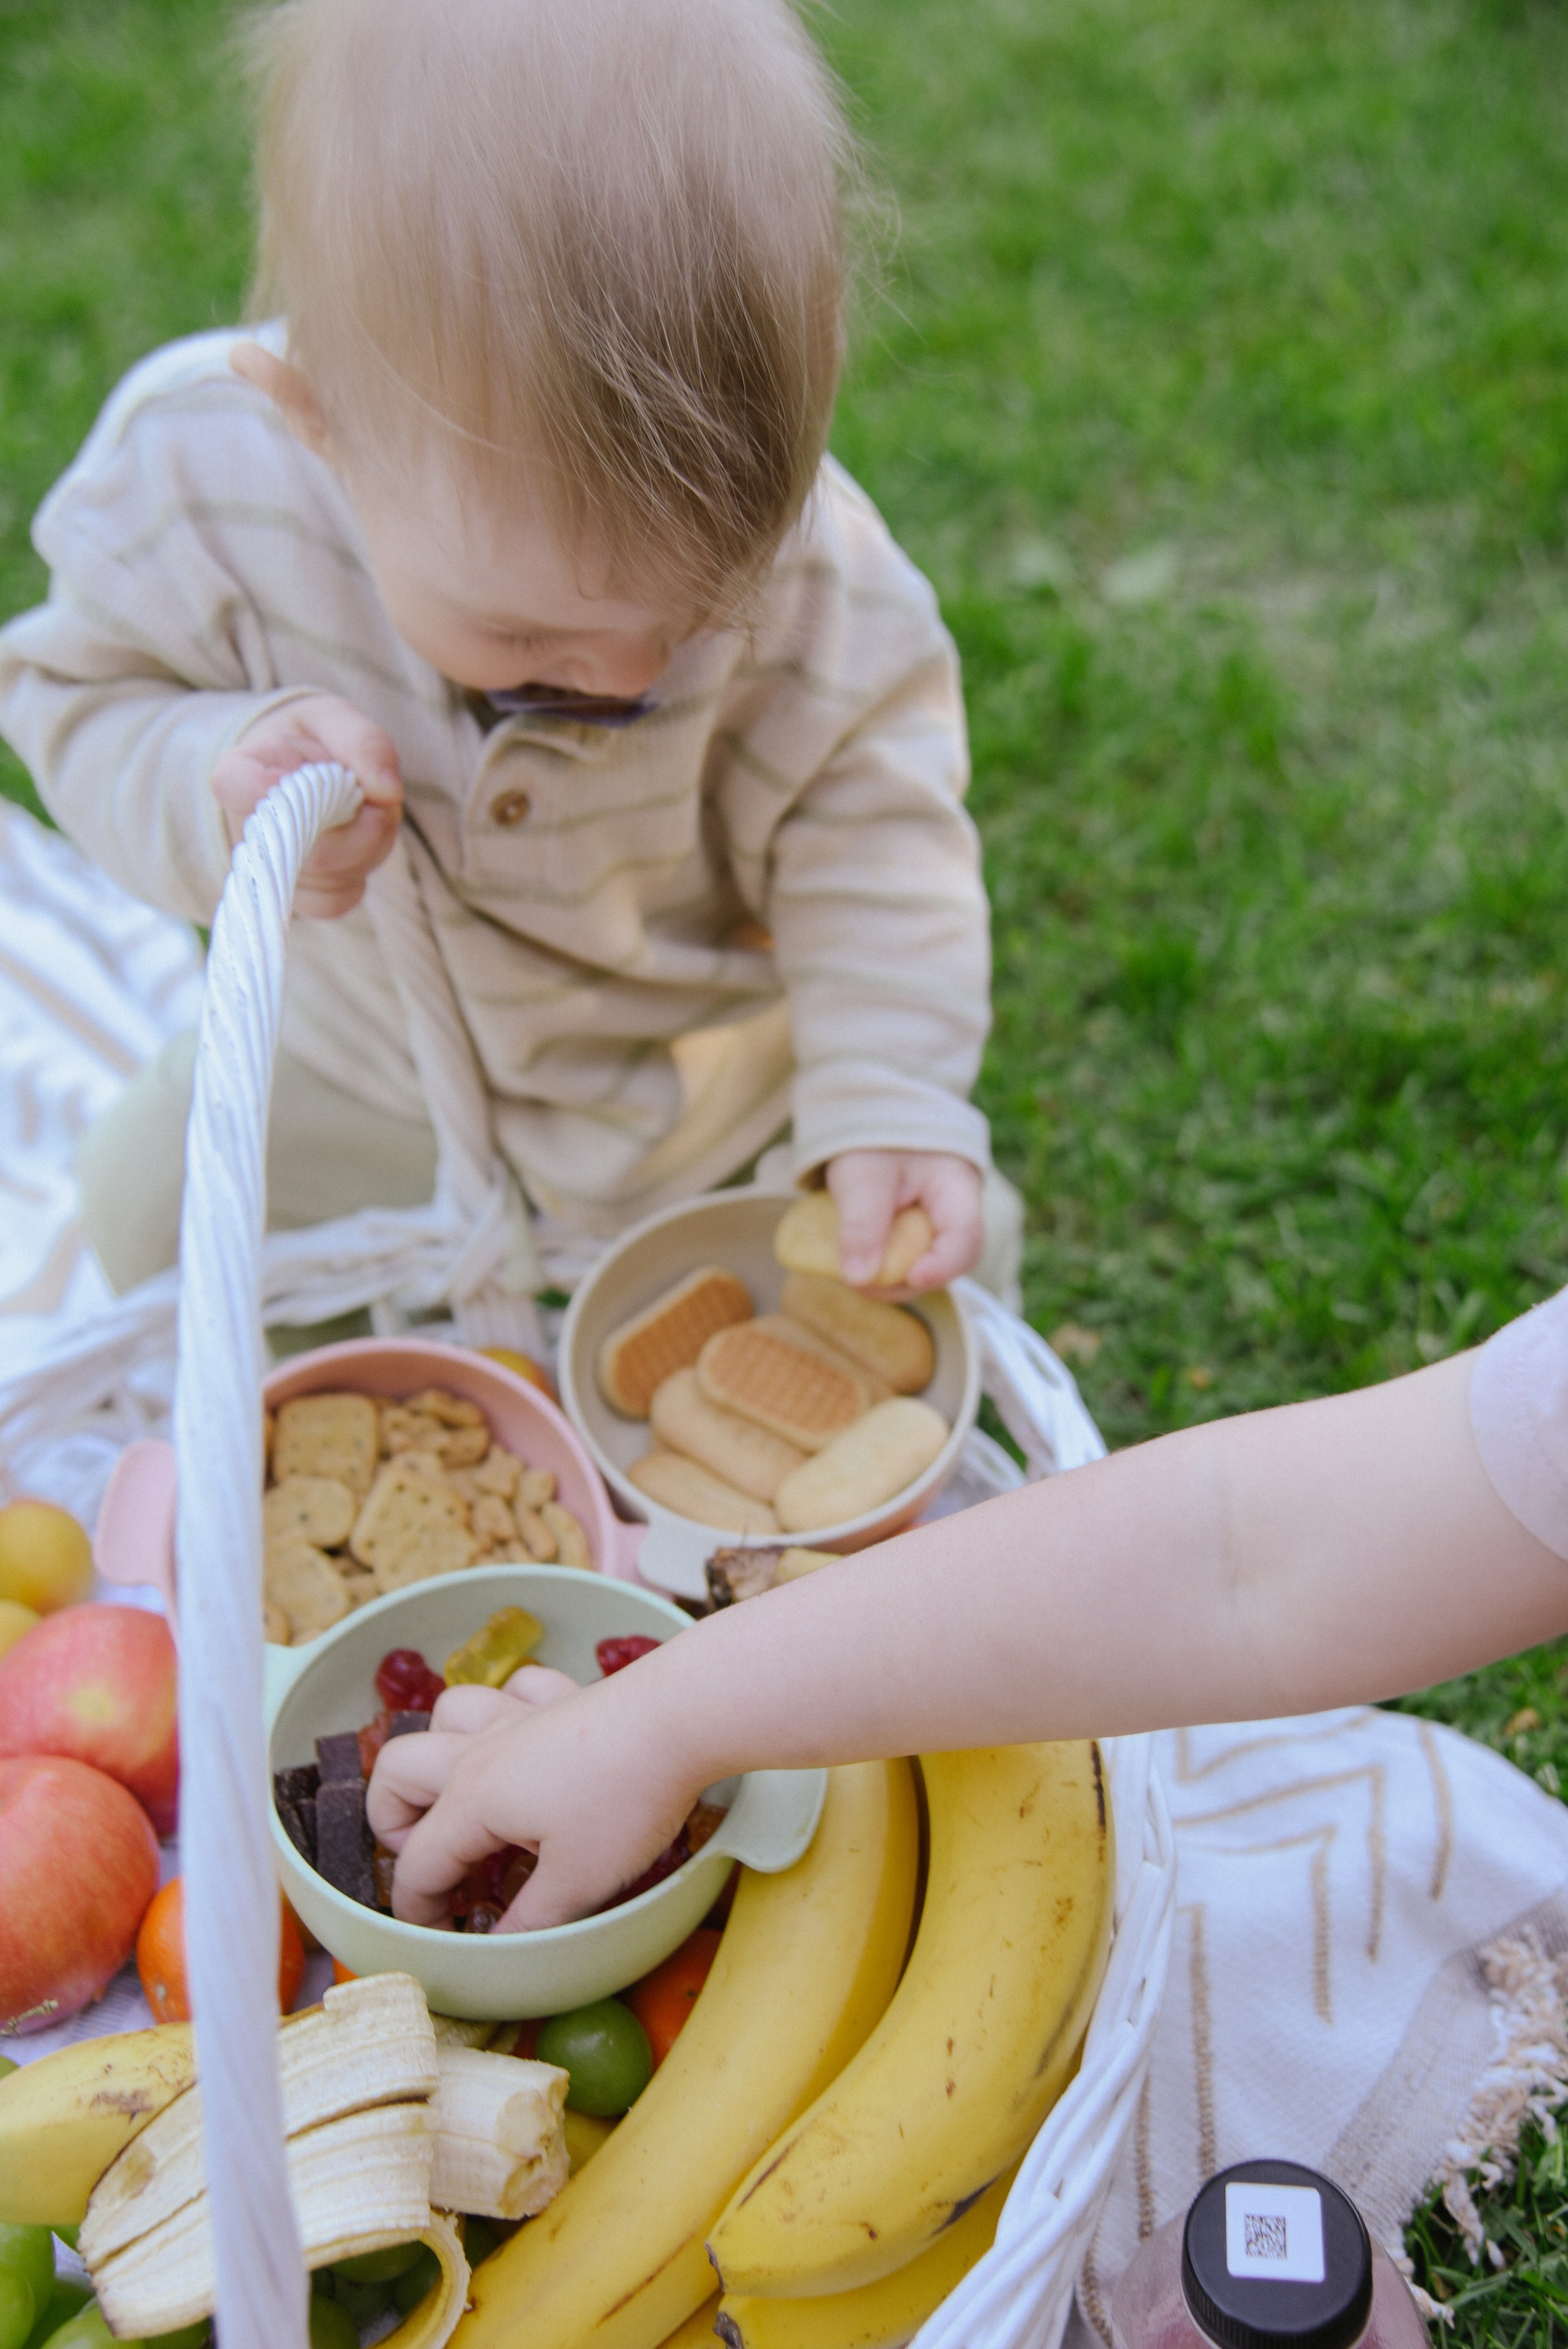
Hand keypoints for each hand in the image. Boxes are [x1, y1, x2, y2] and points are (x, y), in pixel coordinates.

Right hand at [209, 693, 402, 916]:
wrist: (306, 770)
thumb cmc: (315, 740)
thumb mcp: (336, 718)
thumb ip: (363, 742)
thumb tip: (388, 792)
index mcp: (239, 773)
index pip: (237, 787)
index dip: (282, 790)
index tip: (320, 777)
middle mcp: (246, 830)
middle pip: (309, 850)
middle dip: (360, 826)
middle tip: (370, 798)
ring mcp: (270, 872)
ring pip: (330, 878)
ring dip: (367, 847)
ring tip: (362, 813)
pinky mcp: (299, 899)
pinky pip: (337, 899)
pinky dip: (361, 871)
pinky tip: (357, 843)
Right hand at [367, 1664, 700, 1930]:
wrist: (680, 1717)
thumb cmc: (626, 1800)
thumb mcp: (577, 1882)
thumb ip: (530, 1921)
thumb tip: (496, 1950)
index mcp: (473, 1799)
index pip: (418, 1864)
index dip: (419, 1912)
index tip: (443, 1939)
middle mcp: (480, 1750)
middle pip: (396, 1769)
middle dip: (393, 1821)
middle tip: (439, 1861)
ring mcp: (518, 1716)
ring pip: (446, 1715)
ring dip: (441, 1754)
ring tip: (469, 1798)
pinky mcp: (560, 1698)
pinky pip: (512, 1692)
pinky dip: (506, 1713)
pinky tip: (527, 1741)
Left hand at [825, 1150, 983, 1292]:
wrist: (871, 1120)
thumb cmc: (872, 1139)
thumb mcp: (861, 1175)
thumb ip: (860, 1223)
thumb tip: (857, 1279)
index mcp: (957, 1188)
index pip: (965, 1236)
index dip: (943, 1265)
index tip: (912, 1277)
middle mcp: (957, 1214)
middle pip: (948, 1263)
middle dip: (907, 1280)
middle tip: (863, 1284)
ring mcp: (939, 1227)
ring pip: (926, 1267)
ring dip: (891, 1279)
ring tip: (854, 1275)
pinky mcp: (918, 1235)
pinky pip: (907, 1261)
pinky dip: (883, 1268)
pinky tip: (858, 1264)